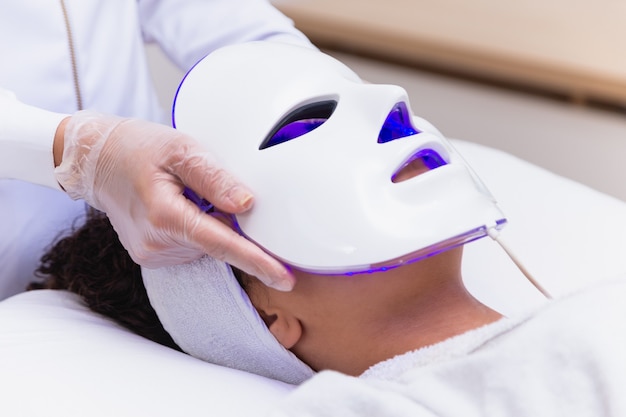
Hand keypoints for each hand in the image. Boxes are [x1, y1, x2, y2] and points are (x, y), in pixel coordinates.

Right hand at [54, 110, 293, 290]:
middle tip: (209, 189)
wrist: (97, 159)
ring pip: (206, 245)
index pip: (222, 245)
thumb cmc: (138, 148)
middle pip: (218, 243)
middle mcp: (157, 242)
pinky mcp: (151, 255)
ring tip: (186, 193)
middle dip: (231, 225)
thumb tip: (246, 204)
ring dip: (211, 224)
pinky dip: (197, 229)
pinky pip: (191, 246)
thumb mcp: (180, 149)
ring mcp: (152, 253)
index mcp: (165, 215)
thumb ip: (215, 178)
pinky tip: (182, 207)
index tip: (284, 279)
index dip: (256, 262)